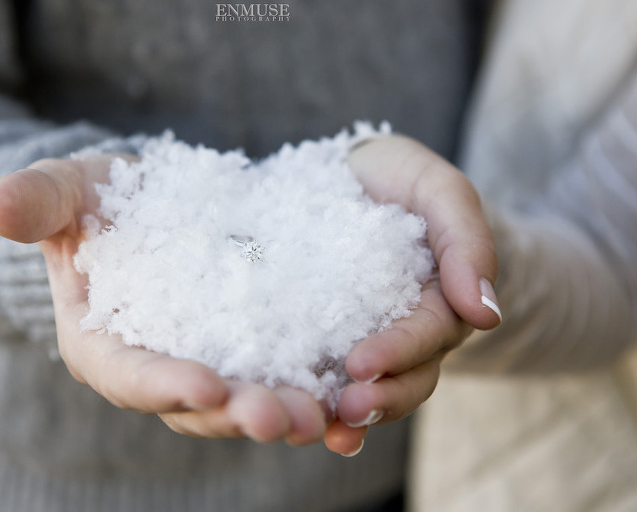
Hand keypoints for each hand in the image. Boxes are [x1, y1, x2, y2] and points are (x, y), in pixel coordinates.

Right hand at [0, 155, 326, 445]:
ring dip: (289, 412)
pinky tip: (355, 401)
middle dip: (240, 413)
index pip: (131, 376)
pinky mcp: (254, 352)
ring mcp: (212, 365)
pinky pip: (285, 378)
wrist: (147, 208)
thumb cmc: (98, 202)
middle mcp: (162, 371)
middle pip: (199, 405)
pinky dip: (318, 393)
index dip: (165, 384)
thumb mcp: (68, 191)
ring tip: (329, 415)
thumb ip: (38, 200)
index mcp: (108, 347)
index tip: (208, 385)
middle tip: (285, 416)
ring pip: (248, 401)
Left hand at [324, 135, 500, 454]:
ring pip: (366, 388)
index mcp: (438, 302)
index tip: (361, 364)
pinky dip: (311, 397)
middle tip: (345, 410)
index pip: (426, 336)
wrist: (353, 173)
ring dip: (346, 414)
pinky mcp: (321, 335)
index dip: (398, 353)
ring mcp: (362, 337)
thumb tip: (486, 314)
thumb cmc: (401, 179)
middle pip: (402, 378)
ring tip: (318, 427)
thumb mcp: (440, 191)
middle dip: (378, 398)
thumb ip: (467, 242)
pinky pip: (321, 373)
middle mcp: (402, 330)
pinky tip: (289, 410)